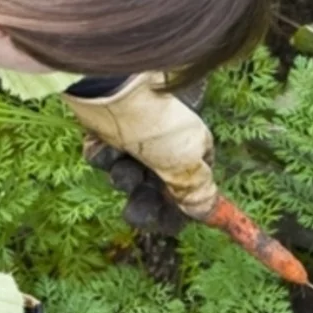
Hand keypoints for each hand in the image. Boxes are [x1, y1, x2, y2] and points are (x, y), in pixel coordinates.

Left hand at [63, 74, 217, 219]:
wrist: (115, 90)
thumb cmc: (158, 125)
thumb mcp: (186, 162)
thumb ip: (196, 192)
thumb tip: (207, 212)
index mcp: (191, 150)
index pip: (189, 189)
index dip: (178, 209)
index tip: (168, 221)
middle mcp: (163, 145)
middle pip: (155, 188)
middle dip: (146, 201)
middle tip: (135, 211)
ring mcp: (134, 138)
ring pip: (128, 175)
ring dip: (125, 177)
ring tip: (125, 165)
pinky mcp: (106, 132)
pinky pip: (104, 157)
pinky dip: (105, 155)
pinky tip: (107, 145)